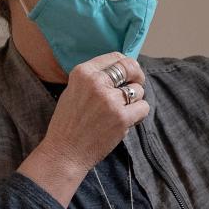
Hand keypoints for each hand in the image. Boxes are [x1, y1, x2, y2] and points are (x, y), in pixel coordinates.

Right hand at [17, 52, 150, 205]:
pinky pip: (143, 107)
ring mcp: (110, 100)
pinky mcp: (121, 117)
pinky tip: (127, 121)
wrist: (65, 152)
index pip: (115, 57)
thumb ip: (94, 79)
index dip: (125, 64)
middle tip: (135, 85)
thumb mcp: (74, 91)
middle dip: (137, 76)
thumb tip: (122, 69)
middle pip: (130, 68)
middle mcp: (96, 82)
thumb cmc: (69, 124)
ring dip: (135, 100)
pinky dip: (139, 114)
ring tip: (120, 112)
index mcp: (83, 72)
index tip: (128, 73)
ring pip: (138, 90)